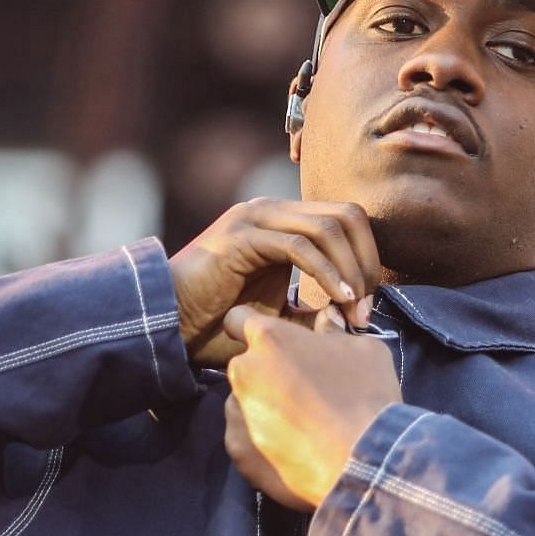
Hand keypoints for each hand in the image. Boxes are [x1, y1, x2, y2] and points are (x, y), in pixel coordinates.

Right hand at [170, 199, 381, 367]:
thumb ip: (313, 313)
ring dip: (351, 271)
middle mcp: (270, 211)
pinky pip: (299, 246)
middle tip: (364, 310)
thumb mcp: (277, 318)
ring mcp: (255, 218)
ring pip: (329, 226)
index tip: (365, 310)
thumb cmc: (215, 324)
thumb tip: (351, 318)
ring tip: (353, 310)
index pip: (347, 221)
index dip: (368, 261)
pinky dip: (326, 273)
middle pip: (347, 215)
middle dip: (367, 262)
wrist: (166, 324)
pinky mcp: (242, 236)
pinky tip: (337, 301)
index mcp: (281, 222)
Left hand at [222, 305, 401, 510]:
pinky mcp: (237, 450)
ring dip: (263, 408)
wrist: (363, 461)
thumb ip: (334, 333)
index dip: (254, 331)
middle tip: (302, 392)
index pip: (238, 320)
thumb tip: (325, 324)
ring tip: (299, 427)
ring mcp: (236, 412)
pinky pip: (244, 438)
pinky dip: (261, 442)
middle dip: (267, 374)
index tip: (271, 345)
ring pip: (243, 403)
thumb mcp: (364, 349)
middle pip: (247, 366)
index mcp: (269, 337)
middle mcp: (243, 370)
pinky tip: (292, 450)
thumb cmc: (367, 395)